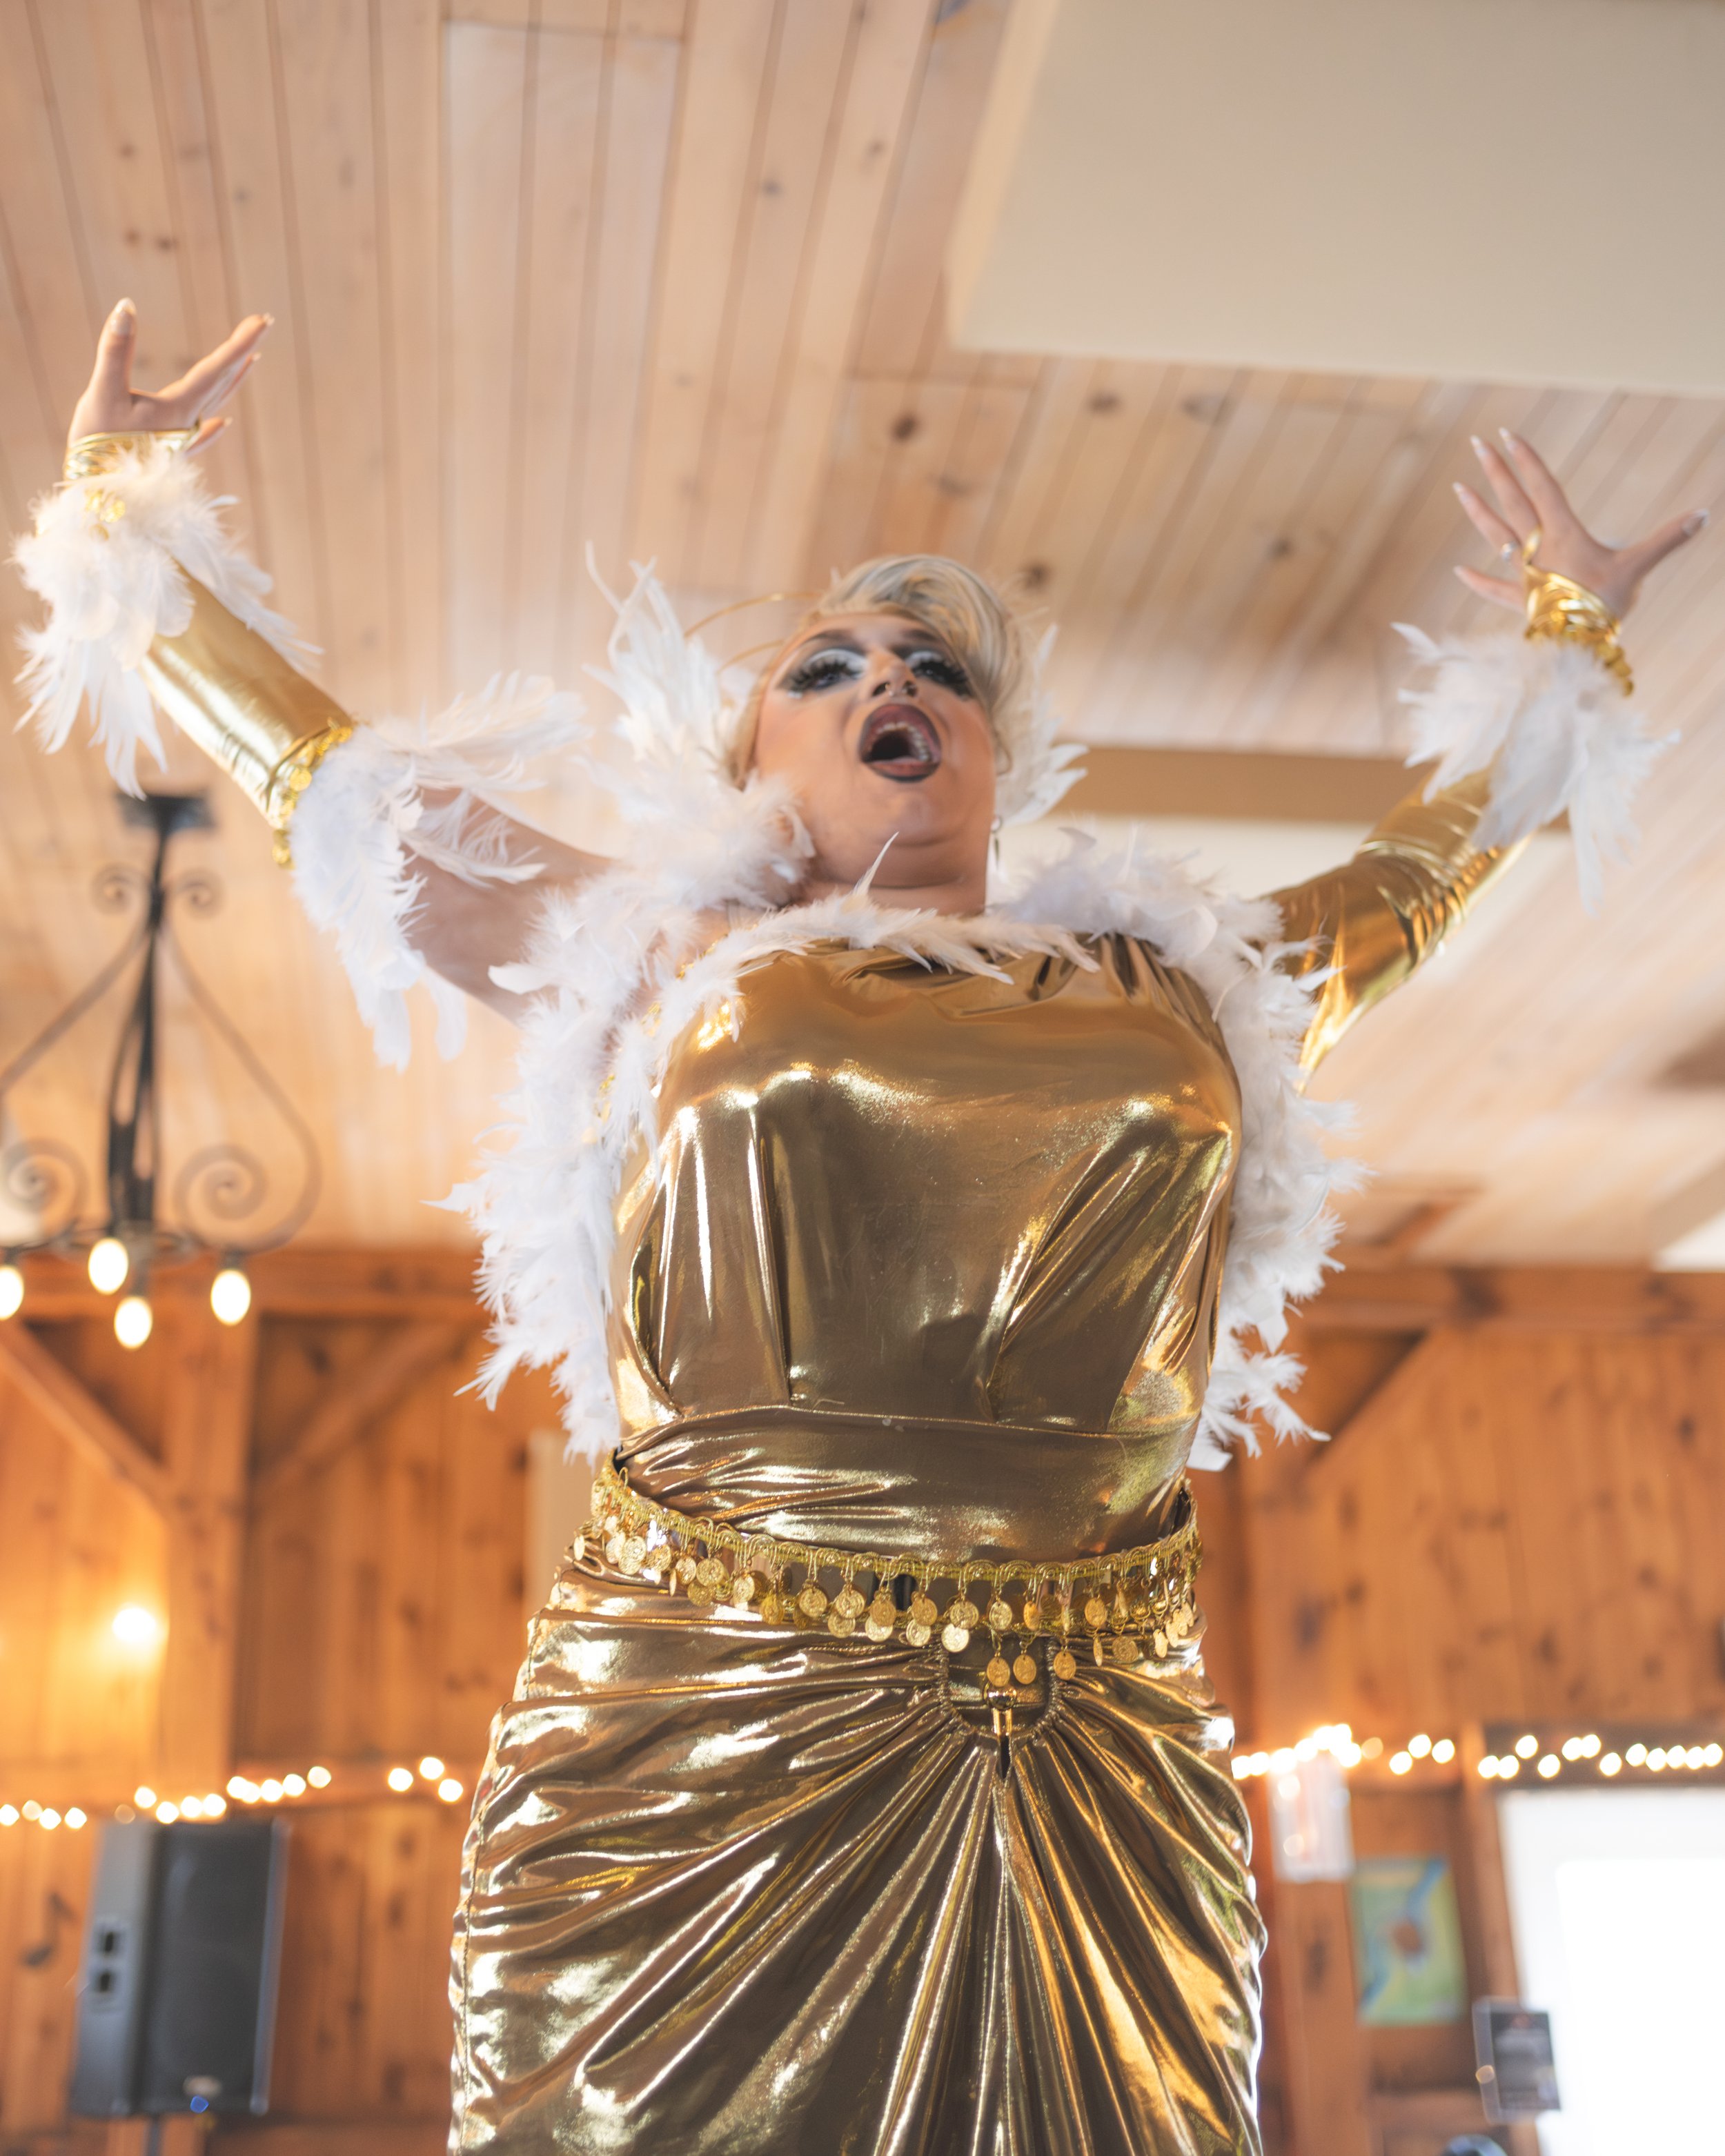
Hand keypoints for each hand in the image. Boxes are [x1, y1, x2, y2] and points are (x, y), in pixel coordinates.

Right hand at [67, 297, 272, 456]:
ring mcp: (180, 440)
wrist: (95, 496)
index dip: (240, 342)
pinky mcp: (168, 454)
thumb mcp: (103, 392)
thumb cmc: (98, 445)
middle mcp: (186, 423)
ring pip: (214, 404)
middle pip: (222, 382)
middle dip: (242, 351)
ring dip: (233, 380)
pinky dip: (213, 426)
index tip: (264, 320)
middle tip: (262, 324)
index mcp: (178, 409)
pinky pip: (199, 435)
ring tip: (250, 361)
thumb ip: (116, 350)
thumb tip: (126, 307)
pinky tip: (221, 425)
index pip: (216, 369)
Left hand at [1453, 429, 1706, 618]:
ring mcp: (1524, 574)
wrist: (1578, 647)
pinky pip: (1493, 589)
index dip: (1526, 460)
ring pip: (1495, 536)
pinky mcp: (1520, 601)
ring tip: (1458, 488)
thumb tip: (1703, 515)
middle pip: (1512, 503)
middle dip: (1496, 471)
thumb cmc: (1605, 606)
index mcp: (1564, 534)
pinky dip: (1477, 581)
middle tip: (1477, 443)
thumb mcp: (1637, 568)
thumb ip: (1667, 540)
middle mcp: (1538, 549)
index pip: (1542, 488)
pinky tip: (1458, 571)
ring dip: (1477, 511)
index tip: (1508, 434)